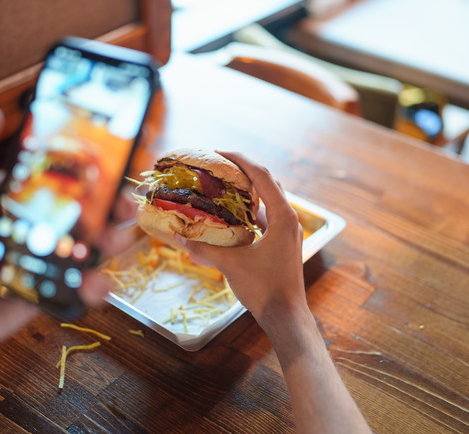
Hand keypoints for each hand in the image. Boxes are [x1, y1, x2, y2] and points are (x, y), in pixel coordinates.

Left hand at [0, 108, 130, 380]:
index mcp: (10, 198)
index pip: (58, 173)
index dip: (90, 163)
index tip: (118, 153)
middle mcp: (31, 227)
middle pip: (87, 210)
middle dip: (114, 203)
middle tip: (126, 202)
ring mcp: (41, 262)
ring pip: (91, 248)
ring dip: (114, 241)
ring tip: (114, 240)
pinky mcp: (44, 296)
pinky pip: (79, 290)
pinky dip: (97, 287)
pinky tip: (95, 284)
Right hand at [175, 151, 308, 325]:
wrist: (285, 315)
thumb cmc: (264, 289)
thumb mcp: (231, 264)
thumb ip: (204, 247)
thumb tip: (179, 236)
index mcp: (283, 217)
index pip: (262, 176)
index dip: (241, 160)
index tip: (219, 152)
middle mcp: (289, 219)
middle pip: (268, 183)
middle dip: (244, 170)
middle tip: (219, 165)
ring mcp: (287, 231)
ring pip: (268, 200)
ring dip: (247, 190)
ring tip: (222, 184)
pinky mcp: (282, 243)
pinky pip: (266, 218)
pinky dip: (249, 211)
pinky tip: (230, 214)